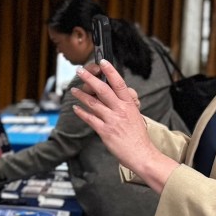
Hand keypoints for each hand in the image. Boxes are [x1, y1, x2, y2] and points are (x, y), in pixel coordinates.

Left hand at [70, 61, 177, 193]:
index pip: (119, 83)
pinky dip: (81, 112)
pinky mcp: (105, 131)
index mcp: (129, 104)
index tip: (103, 62)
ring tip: (74, 90)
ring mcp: (112, 120)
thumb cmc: (138, 136)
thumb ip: (124, 105)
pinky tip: (76, 108)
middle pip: (103, 89)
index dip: (110, 71)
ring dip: (81, 95)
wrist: (141, 154)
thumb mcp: (135, 115)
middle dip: (90, 78)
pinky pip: (90, 119)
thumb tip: (114, 96)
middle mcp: (120, 110)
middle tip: (80, 71)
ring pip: (93, 103)